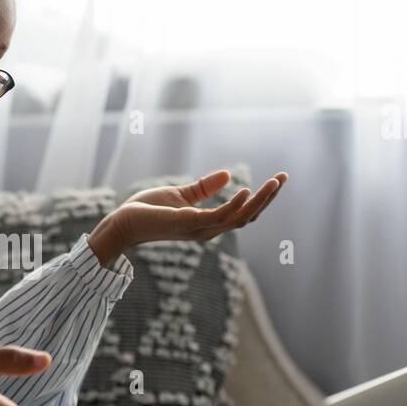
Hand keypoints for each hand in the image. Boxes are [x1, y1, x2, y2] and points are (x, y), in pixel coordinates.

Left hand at [94, 169, 287, 258]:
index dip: (261, 198)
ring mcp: (199, 229)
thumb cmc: (147, 211)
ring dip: (258, 200)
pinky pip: (218, 216)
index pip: (242, 214)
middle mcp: (208, 230)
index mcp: (208, 224)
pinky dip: (234, 205)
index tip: (278, 179)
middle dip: (267, 198)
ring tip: (274, 182)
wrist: (122, 222)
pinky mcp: (187, 224)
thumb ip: (203, 188)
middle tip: (284, 177)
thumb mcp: (180, 195)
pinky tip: (245, 189)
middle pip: (247, 217)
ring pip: (239, 218)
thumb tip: (228, 174)